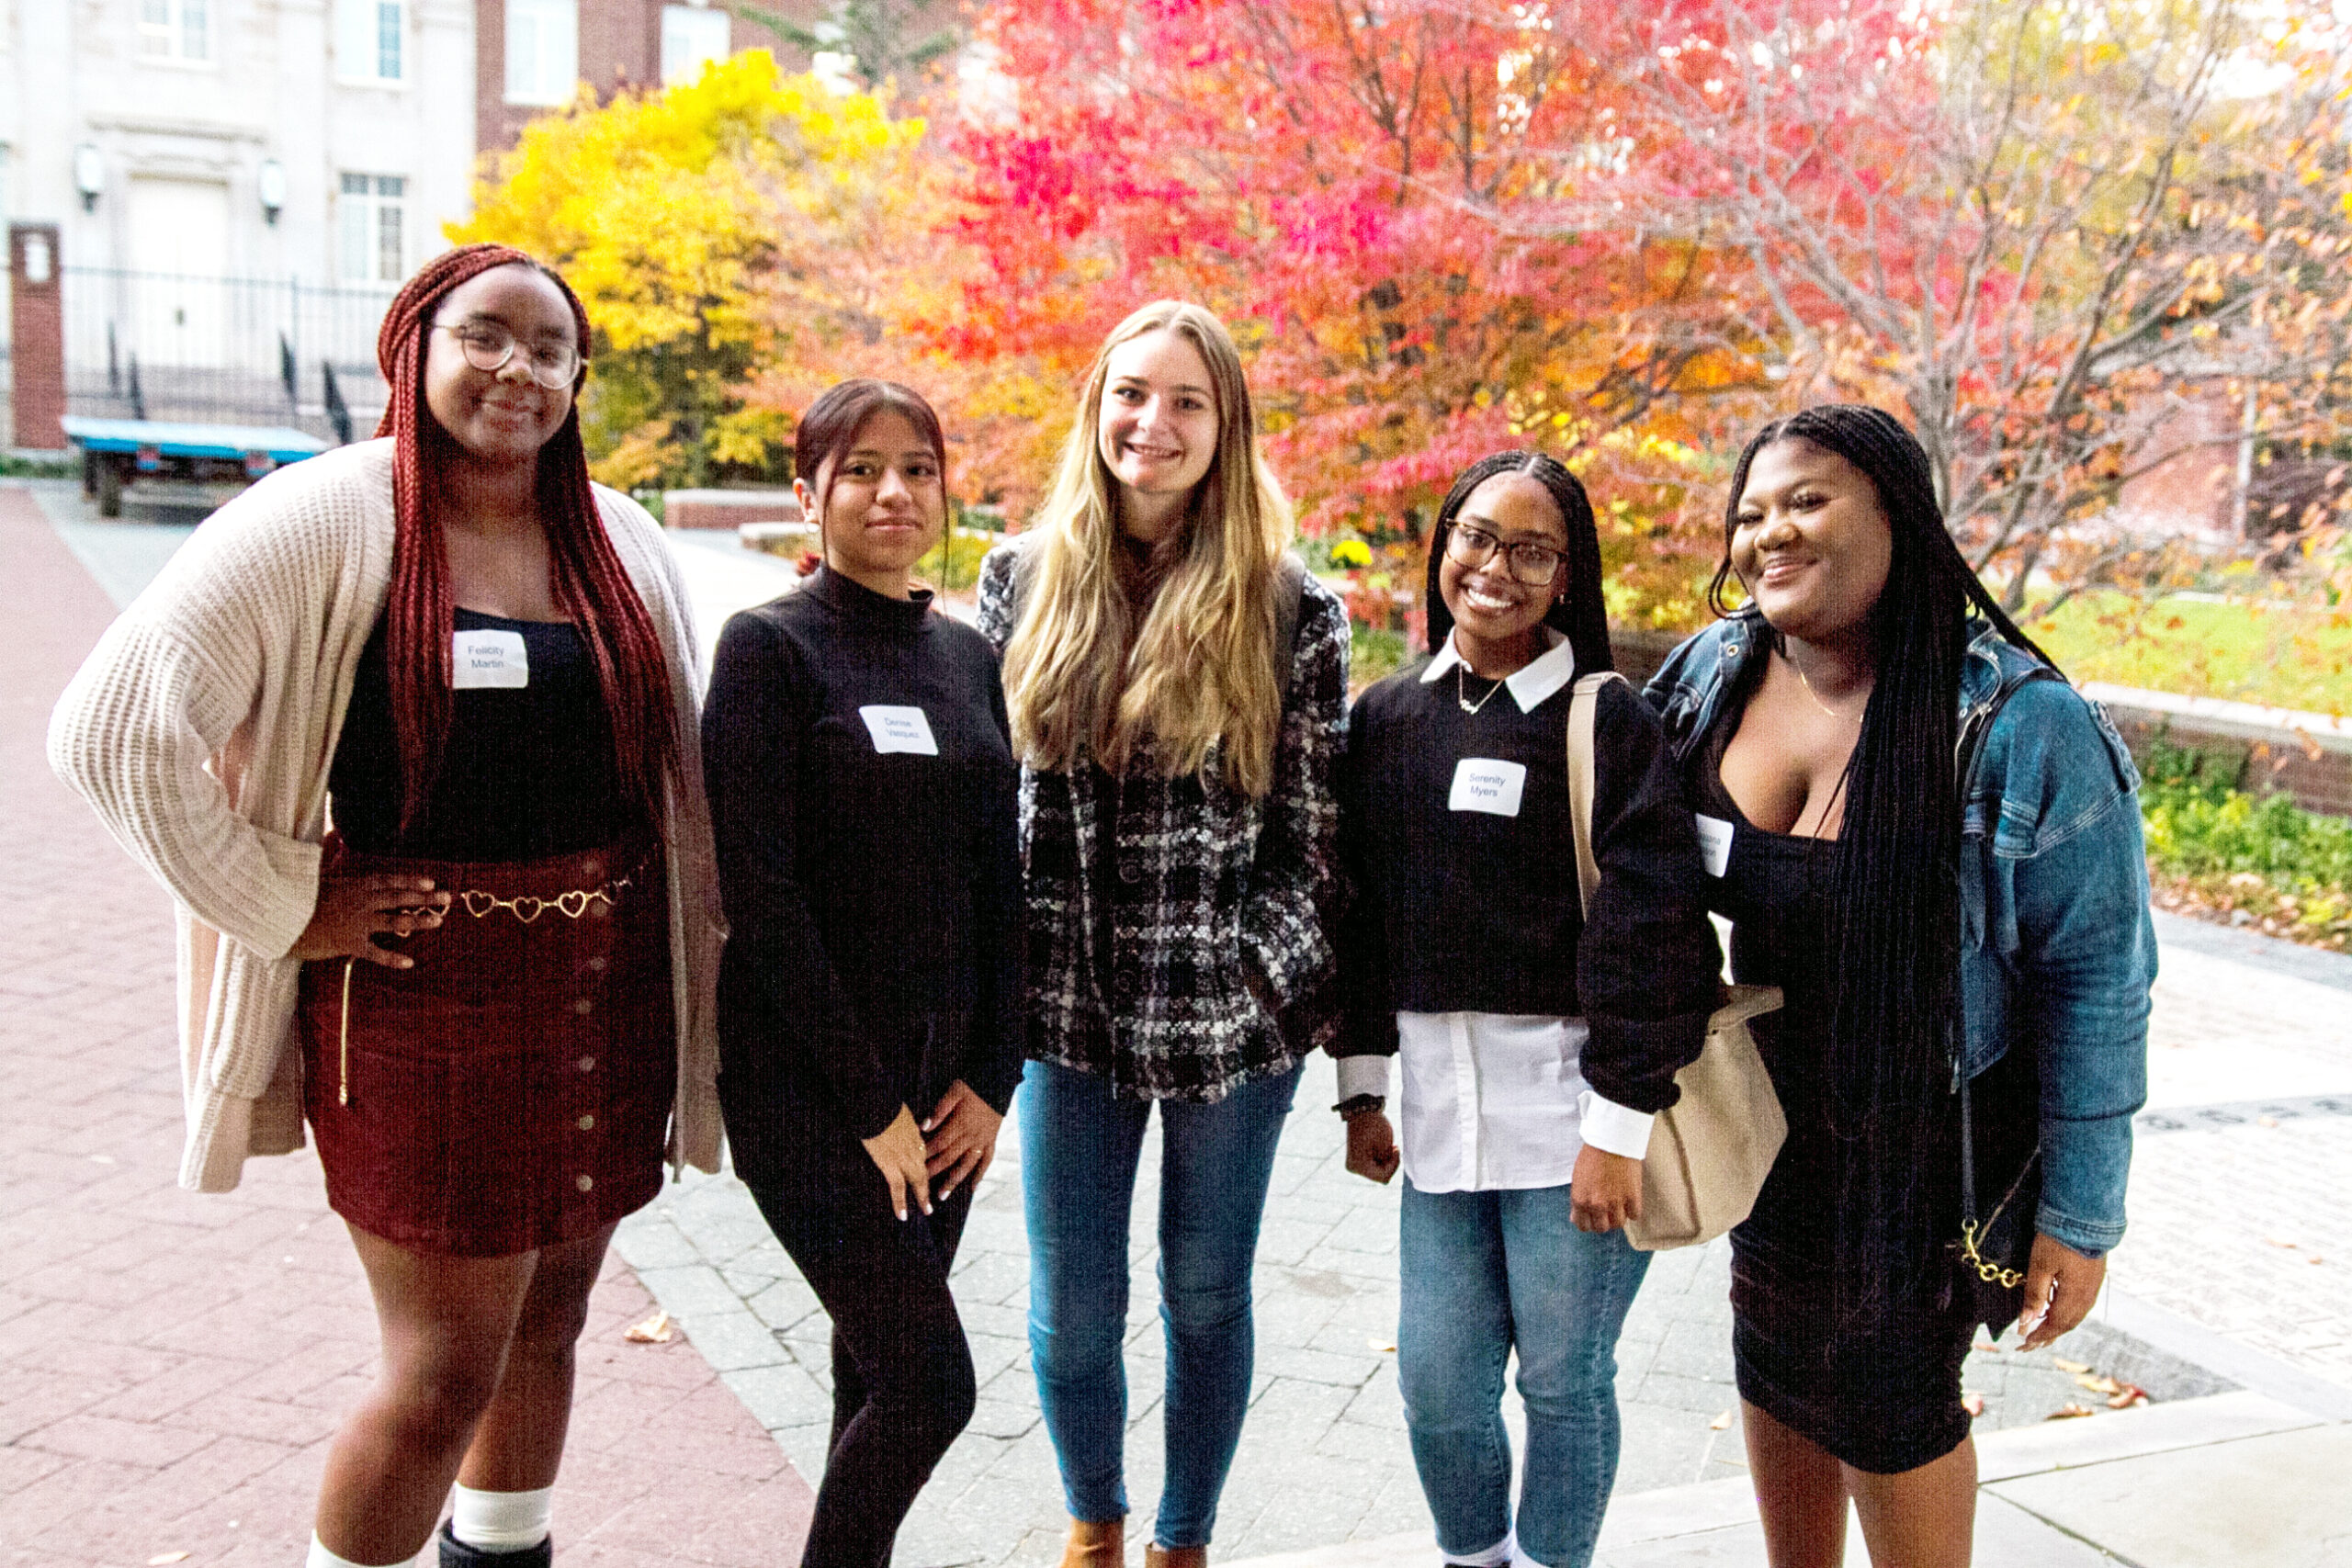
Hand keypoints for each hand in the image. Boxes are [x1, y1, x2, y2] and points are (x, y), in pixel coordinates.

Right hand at [289, 873, 449, 968]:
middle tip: (446, 897)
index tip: (430, 882)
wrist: (278, 916)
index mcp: (353, 886)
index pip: (388, 881)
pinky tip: (410, 963)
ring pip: (395, 920)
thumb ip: (338, 885)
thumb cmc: (294, 901)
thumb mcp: (318, 885)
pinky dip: (393, 958)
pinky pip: (376, 952)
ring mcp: (357, 921)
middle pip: (399, 897)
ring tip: (438, 921)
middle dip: (425, 898)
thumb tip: (345, 883)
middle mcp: (360, 901)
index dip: (410, 881)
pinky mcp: (349, 942)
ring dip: (418, 921)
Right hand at [861, 1105, 931, 1220]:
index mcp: (917, 1135)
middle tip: (934, 1199)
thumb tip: (899, 1124)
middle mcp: (915, 1148)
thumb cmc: (883, 1106)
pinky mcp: (890, 1165)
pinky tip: (903, 1215)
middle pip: (926, 1170)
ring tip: (927, 1210)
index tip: (927, 1173)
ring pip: (918, 1181)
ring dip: (922, 1197)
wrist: (875, 1107)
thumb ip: (903, 1124)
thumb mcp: (900, 1114)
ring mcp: (905, 1158)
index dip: (926, 1165)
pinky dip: (900, 1202)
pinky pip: (898, 1188)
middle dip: (930, 1185)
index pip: (925, 1154)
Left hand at [922, 1080, 1003, 1199]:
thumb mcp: (954, 1092)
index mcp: (961, 1123)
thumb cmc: (973, 1087)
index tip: (914, 1164)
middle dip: (935, 1172)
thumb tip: (923, 1126)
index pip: (940, 1143)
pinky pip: (987, 1161)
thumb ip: (939, 1110)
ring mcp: (983, 1141)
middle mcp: (972, 1136)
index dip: (926, 1154)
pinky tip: (973, 1188)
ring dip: (954, 1181)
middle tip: (922, 1186)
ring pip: (967, 1165)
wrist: (997, 1083)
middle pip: (950, 1157)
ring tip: (943, 1196)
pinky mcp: (992, 1141)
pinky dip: (980, 1175)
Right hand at [1344, 1110, 1398, 1183]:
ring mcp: (1353, 1165)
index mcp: (1358, 1165)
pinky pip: (1372, 1167)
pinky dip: (1379, 1159)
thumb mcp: (1386, 1146)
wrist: (1361, 1110)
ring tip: (1386, 1145)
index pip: (1383, 1177)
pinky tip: (1380, 1147)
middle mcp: (1353, 1168)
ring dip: (1385, 1161)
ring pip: (1377, 1172)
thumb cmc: (1374, 1124)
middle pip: (1379, 1176)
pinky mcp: (1355, 1161)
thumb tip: (1385, 1177)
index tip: (1396, 1148)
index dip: (1394, 1165)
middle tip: (1391, 1146)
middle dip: (1389, 1163)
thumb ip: (1388, 1164)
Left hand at [1571, 1145, 1644, 1232]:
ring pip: (1618, 1224)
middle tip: (1606, 1213)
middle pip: (1601, 1228)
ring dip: (1618, 1217)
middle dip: (1603, 1222)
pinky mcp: (1632, 1197)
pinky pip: (1635, 1215)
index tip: (1592, 1219)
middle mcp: (1596, 1205)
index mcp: (1580, 1200)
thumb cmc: (1592, 1155)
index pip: (1583, 1225)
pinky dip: (1633, 1210)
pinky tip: (1630, 1202)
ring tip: (1618, 1207)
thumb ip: (1578, 1200)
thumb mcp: (1577, 1178)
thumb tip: (1575, 1218)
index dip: (1588, 1223)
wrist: (1611, 1140)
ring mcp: (1615, 1202)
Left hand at [2014, 1232, 2105, 1348]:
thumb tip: (2026, 1324)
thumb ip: (2035, 1296)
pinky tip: (2056, 1310)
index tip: (2023, 1344)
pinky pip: (2080, 1304)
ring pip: (2075, 1315)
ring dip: (2057, 1326)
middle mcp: (2087, 1296)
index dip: (2039, 1336)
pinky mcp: (2094, 1277)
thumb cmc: (2059, 1239)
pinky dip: (2066, 1313)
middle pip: (2067, 1324)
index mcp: (2075, 1296)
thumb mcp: (2040, 1266)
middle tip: (2030, 1344)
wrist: (2085, 1216)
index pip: (2055, 1325)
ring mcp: (2093, 1287)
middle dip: (2048, 1335)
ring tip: (2042, 1333)